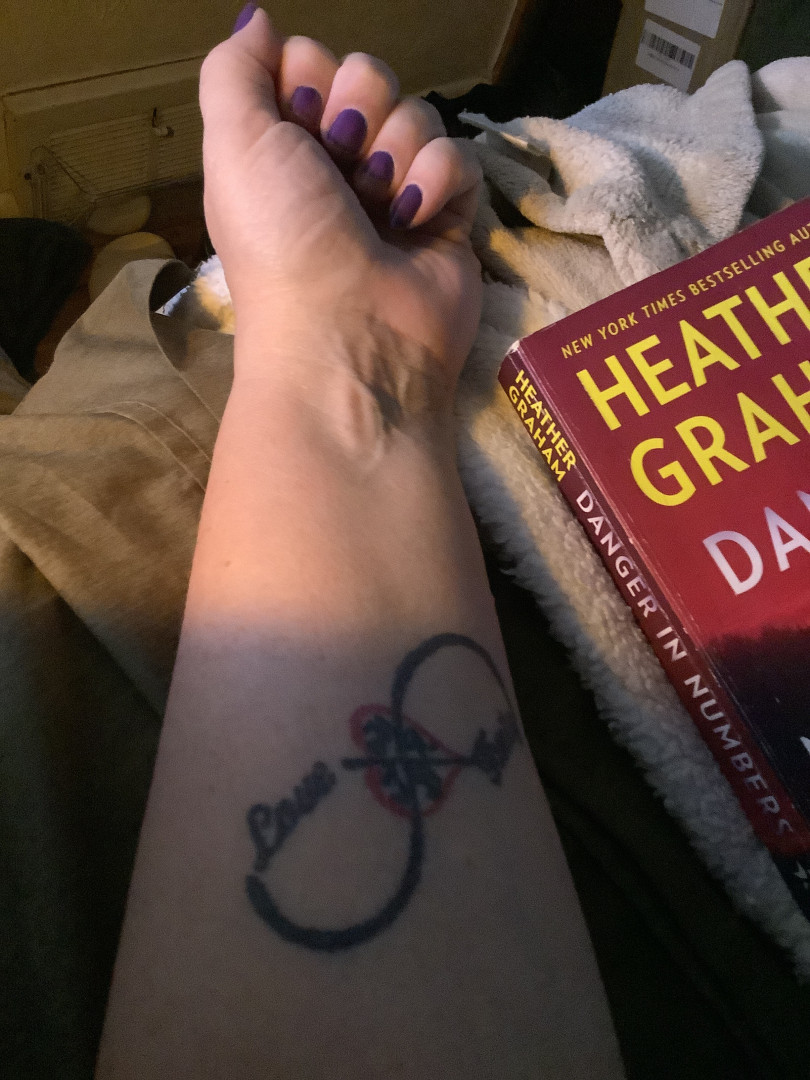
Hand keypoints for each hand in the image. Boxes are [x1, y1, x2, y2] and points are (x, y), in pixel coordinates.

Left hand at [199, 8, 482, 399]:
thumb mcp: (233, 143)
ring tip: (379, 209)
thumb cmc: (281, 238)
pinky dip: (437, 180)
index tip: (299, 122)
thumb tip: (259, 19)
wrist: (348, 332)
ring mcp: (395, 191)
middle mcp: (337, 165)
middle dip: (356, 112)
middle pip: (367, 77)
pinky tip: (416, 222)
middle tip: (340, 167)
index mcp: (282, 148)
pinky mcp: (447, 216)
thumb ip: (233, 69)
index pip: (310, 60)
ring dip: (394, 154)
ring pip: (415, 113)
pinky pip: (458, 156)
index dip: (309, 78)